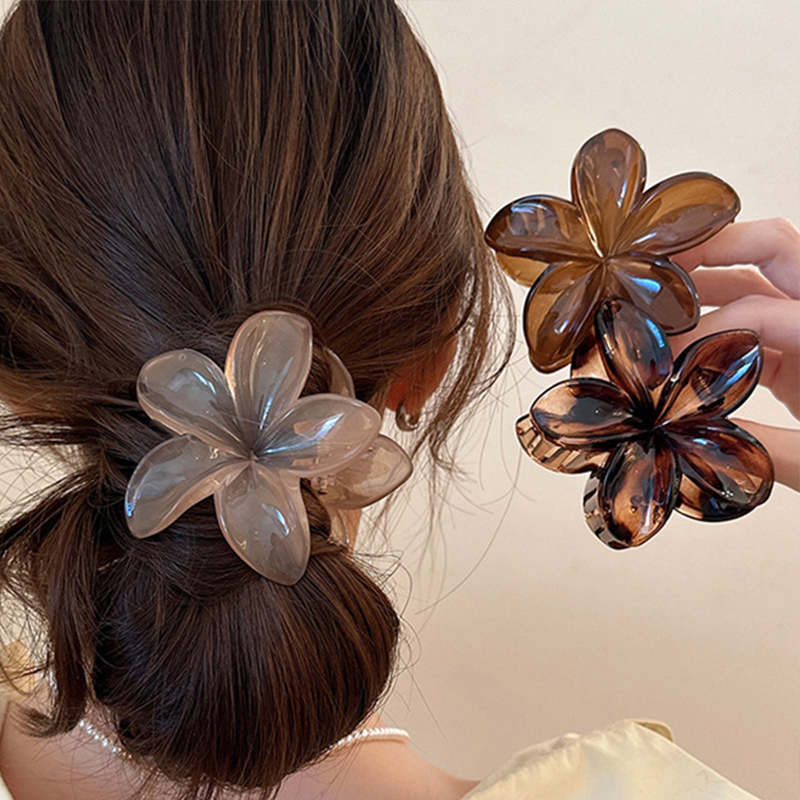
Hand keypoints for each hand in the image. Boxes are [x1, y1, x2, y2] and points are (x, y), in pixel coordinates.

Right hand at [671, 218, 799, 490]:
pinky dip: (714, 314)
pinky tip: (680, 333)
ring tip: (658, 292)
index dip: (706, 328)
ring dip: (708, 274)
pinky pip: (755, 312)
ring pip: (762, 270)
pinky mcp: (799, 350)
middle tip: (654, 265)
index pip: (760, 309)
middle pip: (772, 246)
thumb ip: (759, 447)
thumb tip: (686, 436)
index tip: (664, 358)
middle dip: (711, 248)